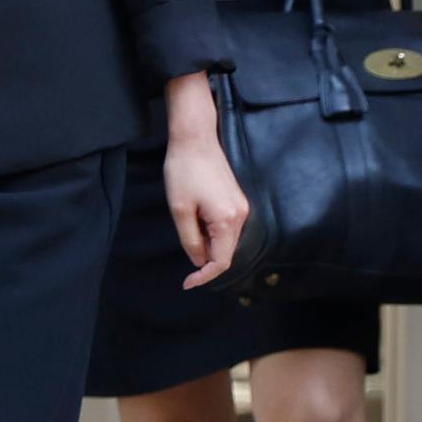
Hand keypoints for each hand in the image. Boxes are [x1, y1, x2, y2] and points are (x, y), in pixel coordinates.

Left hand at [161, 70, 247, 287]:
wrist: (195, 138)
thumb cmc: (184, 170)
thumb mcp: (180, 209)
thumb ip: (190, 240)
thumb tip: (199, 261)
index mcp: (228, 220)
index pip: (221, 261)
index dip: (204, 276)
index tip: (187, 283)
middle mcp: (241, 216)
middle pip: (226, 252)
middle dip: (205, 262)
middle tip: (184, 258)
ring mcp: (241, 207)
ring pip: (226, 241)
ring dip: (208, 246)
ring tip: (188, 232)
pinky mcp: (237, 200)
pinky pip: (227, 228)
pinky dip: (212, 234)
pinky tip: (196, 223)